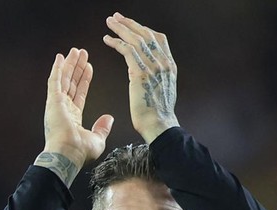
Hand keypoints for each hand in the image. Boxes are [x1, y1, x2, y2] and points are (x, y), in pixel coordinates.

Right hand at [39, 48, 113, 185]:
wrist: (68, 154)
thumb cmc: (79, 152)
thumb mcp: (97, 139)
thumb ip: (102, 128)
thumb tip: (109, 118)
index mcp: (72, 117)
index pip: (80, 93)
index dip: (84, 79)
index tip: (89, 67)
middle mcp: (63, 108)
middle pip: (72, 82)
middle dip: (77, 67)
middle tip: (82, 53)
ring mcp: (57, 103)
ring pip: (64, 78)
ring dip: (70, 64)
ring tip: (75, 50)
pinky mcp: (53, 100)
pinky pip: (55, 81)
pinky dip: (57, 68)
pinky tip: (60, 57)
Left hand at [103, 12, 178, 143]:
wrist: (159, 125)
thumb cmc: (158, 115)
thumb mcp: (164, 91)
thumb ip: (159, 77)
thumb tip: (151, 73)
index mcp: (170, 66)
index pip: (158, 39)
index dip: (144, 29)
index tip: (132, 24)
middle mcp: (163, 63)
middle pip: (146, 34)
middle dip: (130, 23)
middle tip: (117, 17)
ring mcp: (153, 66)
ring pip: (135, 39)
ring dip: (120, 28)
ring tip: (110, 22)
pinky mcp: (140, 73)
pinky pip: (126, 50)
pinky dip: (116, 42)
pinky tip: (107, 39)